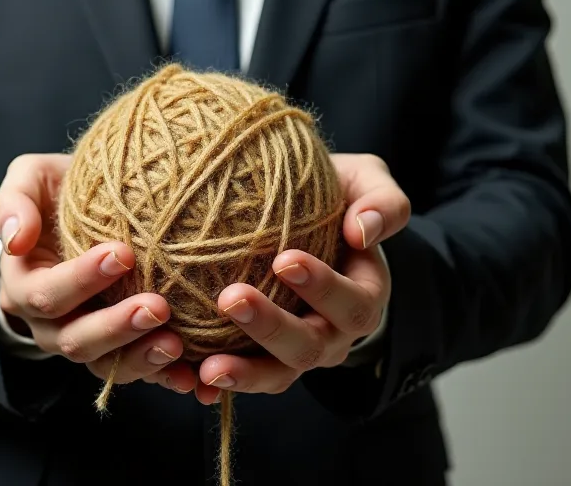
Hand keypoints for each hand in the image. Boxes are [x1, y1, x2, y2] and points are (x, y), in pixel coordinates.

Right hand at [0, 154, 198, 393]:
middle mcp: (49, 325)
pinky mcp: (118, 352)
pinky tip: (192, 376)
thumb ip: (14, 204)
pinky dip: (164, 376)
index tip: (123, 254)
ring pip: (106, 365)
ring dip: (141, 358)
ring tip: (176, 344)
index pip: (46, 294)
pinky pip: (138, 372)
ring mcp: (85, 342)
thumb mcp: (27, 184)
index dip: (81, 280)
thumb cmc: (52, 199)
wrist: (74, 222)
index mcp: (25, 286)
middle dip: (117, 326)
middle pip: (75, 339)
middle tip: (158, 306)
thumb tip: (15, 239)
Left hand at [193, 154, 409, 404]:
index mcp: (364, 296)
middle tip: (231, 299)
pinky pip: (244, 380)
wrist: (304, 218)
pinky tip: (189, 380)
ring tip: (208, 367)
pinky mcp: (262, 361)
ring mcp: (297, 353)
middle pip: (311, 346)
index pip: (352, 302)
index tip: (284, 259)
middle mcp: (334, 334)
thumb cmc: (336, 198)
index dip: (323, 287)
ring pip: (277, 375)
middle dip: (272, 327)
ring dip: (245, 372)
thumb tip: (363, 231)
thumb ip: (381, 201)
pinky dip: (217, 385)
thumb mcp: (366, 184)